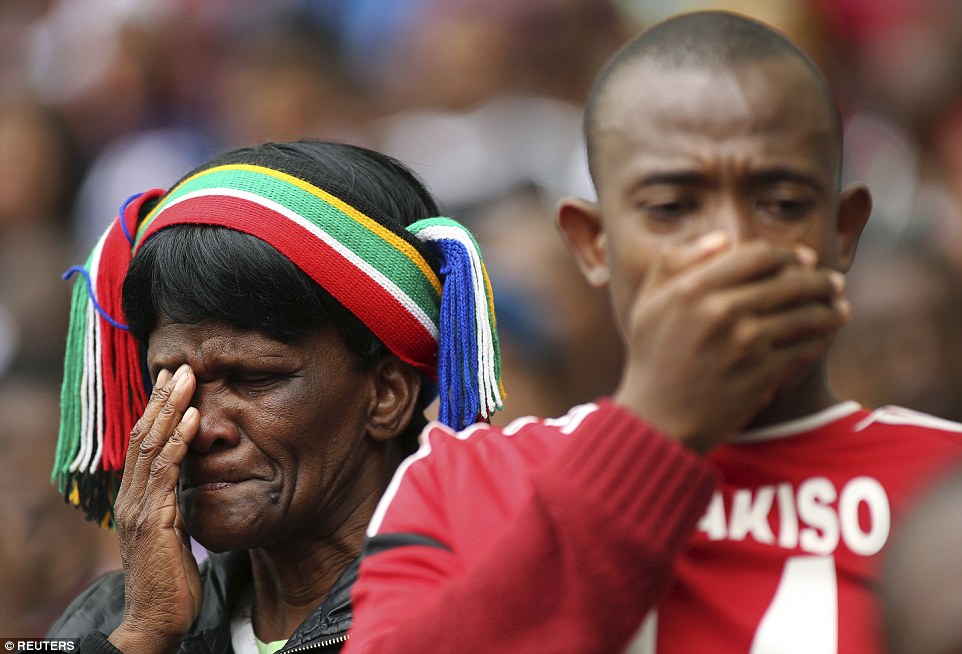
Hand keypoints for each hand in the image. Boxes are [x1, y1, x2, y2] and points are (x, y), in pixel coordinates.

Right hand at [108, 364, 200, 653]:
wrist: (157, 622)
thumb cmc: (170, 582)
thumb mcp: (174, 535)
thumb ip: (177, 506)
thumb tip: (192, 484)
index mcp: (136, 500)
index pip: (143, 445)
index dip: (156, 411)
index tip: (172, 382)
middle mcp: (132, 498)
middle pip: (143, 437)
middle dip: (162, 399)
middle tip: (180, 365)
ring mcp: (140, 508)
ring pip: (152, 446)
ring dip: (170, 409)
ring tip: (187, 378)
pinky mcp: (154, 520)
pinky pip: (167, 472)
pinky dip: (179, 440)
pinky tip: (192, 416)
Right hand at [614, 232, 848, 451]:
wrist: (657, 420)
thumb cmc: (652, 358)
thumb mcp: (648, 303)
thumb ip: (674, 262)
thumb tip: (722, 238)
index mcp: (692, 287)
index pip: (758, 255)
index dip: (788, 255)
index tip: (803, 260)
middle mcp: (720, 309)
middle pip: (791, 281)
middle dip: (820, 280)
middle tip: (833, 283)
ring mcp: (743, 341)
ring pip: (805, 313)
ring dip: (830, 310)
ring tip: (840, 310)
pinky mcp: (761, 371)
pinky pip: (804, 346)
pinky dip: (819, 339)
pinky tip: (824, 337)